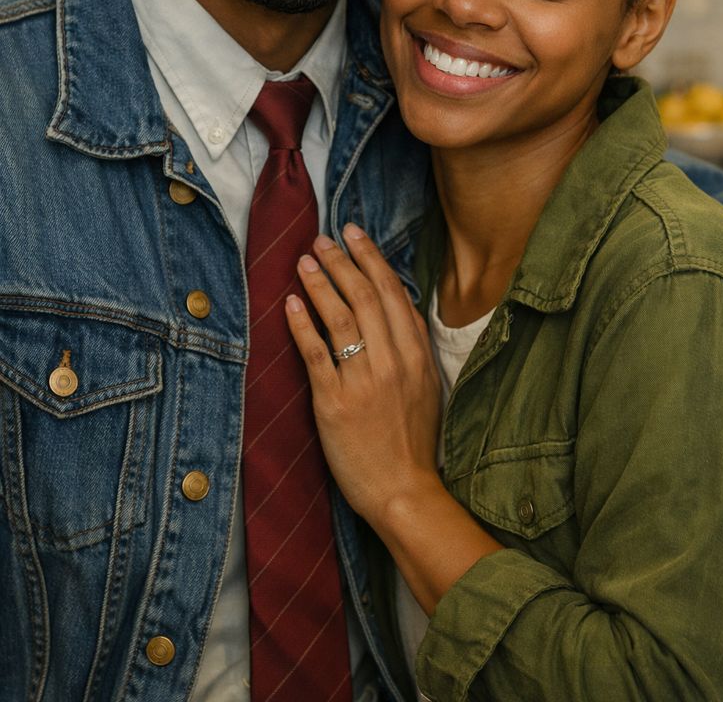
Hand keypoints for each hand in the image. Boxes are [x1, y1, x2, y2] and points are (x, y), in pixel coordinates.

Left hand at [286, 223, 442, 527]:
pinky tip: (291, 303)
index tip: (355, 235)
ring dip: (321, 284)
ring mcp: (363, 381)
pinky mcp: (335, 402)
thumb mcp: (427, 386)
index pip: (393, 293)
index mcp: (417, 355)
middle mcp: (393, 361)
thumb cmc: (414, 441)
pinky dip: (302, 323)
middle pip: (365, 297)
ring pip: (340, 318)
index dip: (372, 259)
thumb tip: (397, 305)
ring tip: (304, 261)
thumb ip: (413, 345)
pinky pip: (316, 353)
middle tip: (323, 239)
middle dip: (342, 262)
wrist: (404, 490)